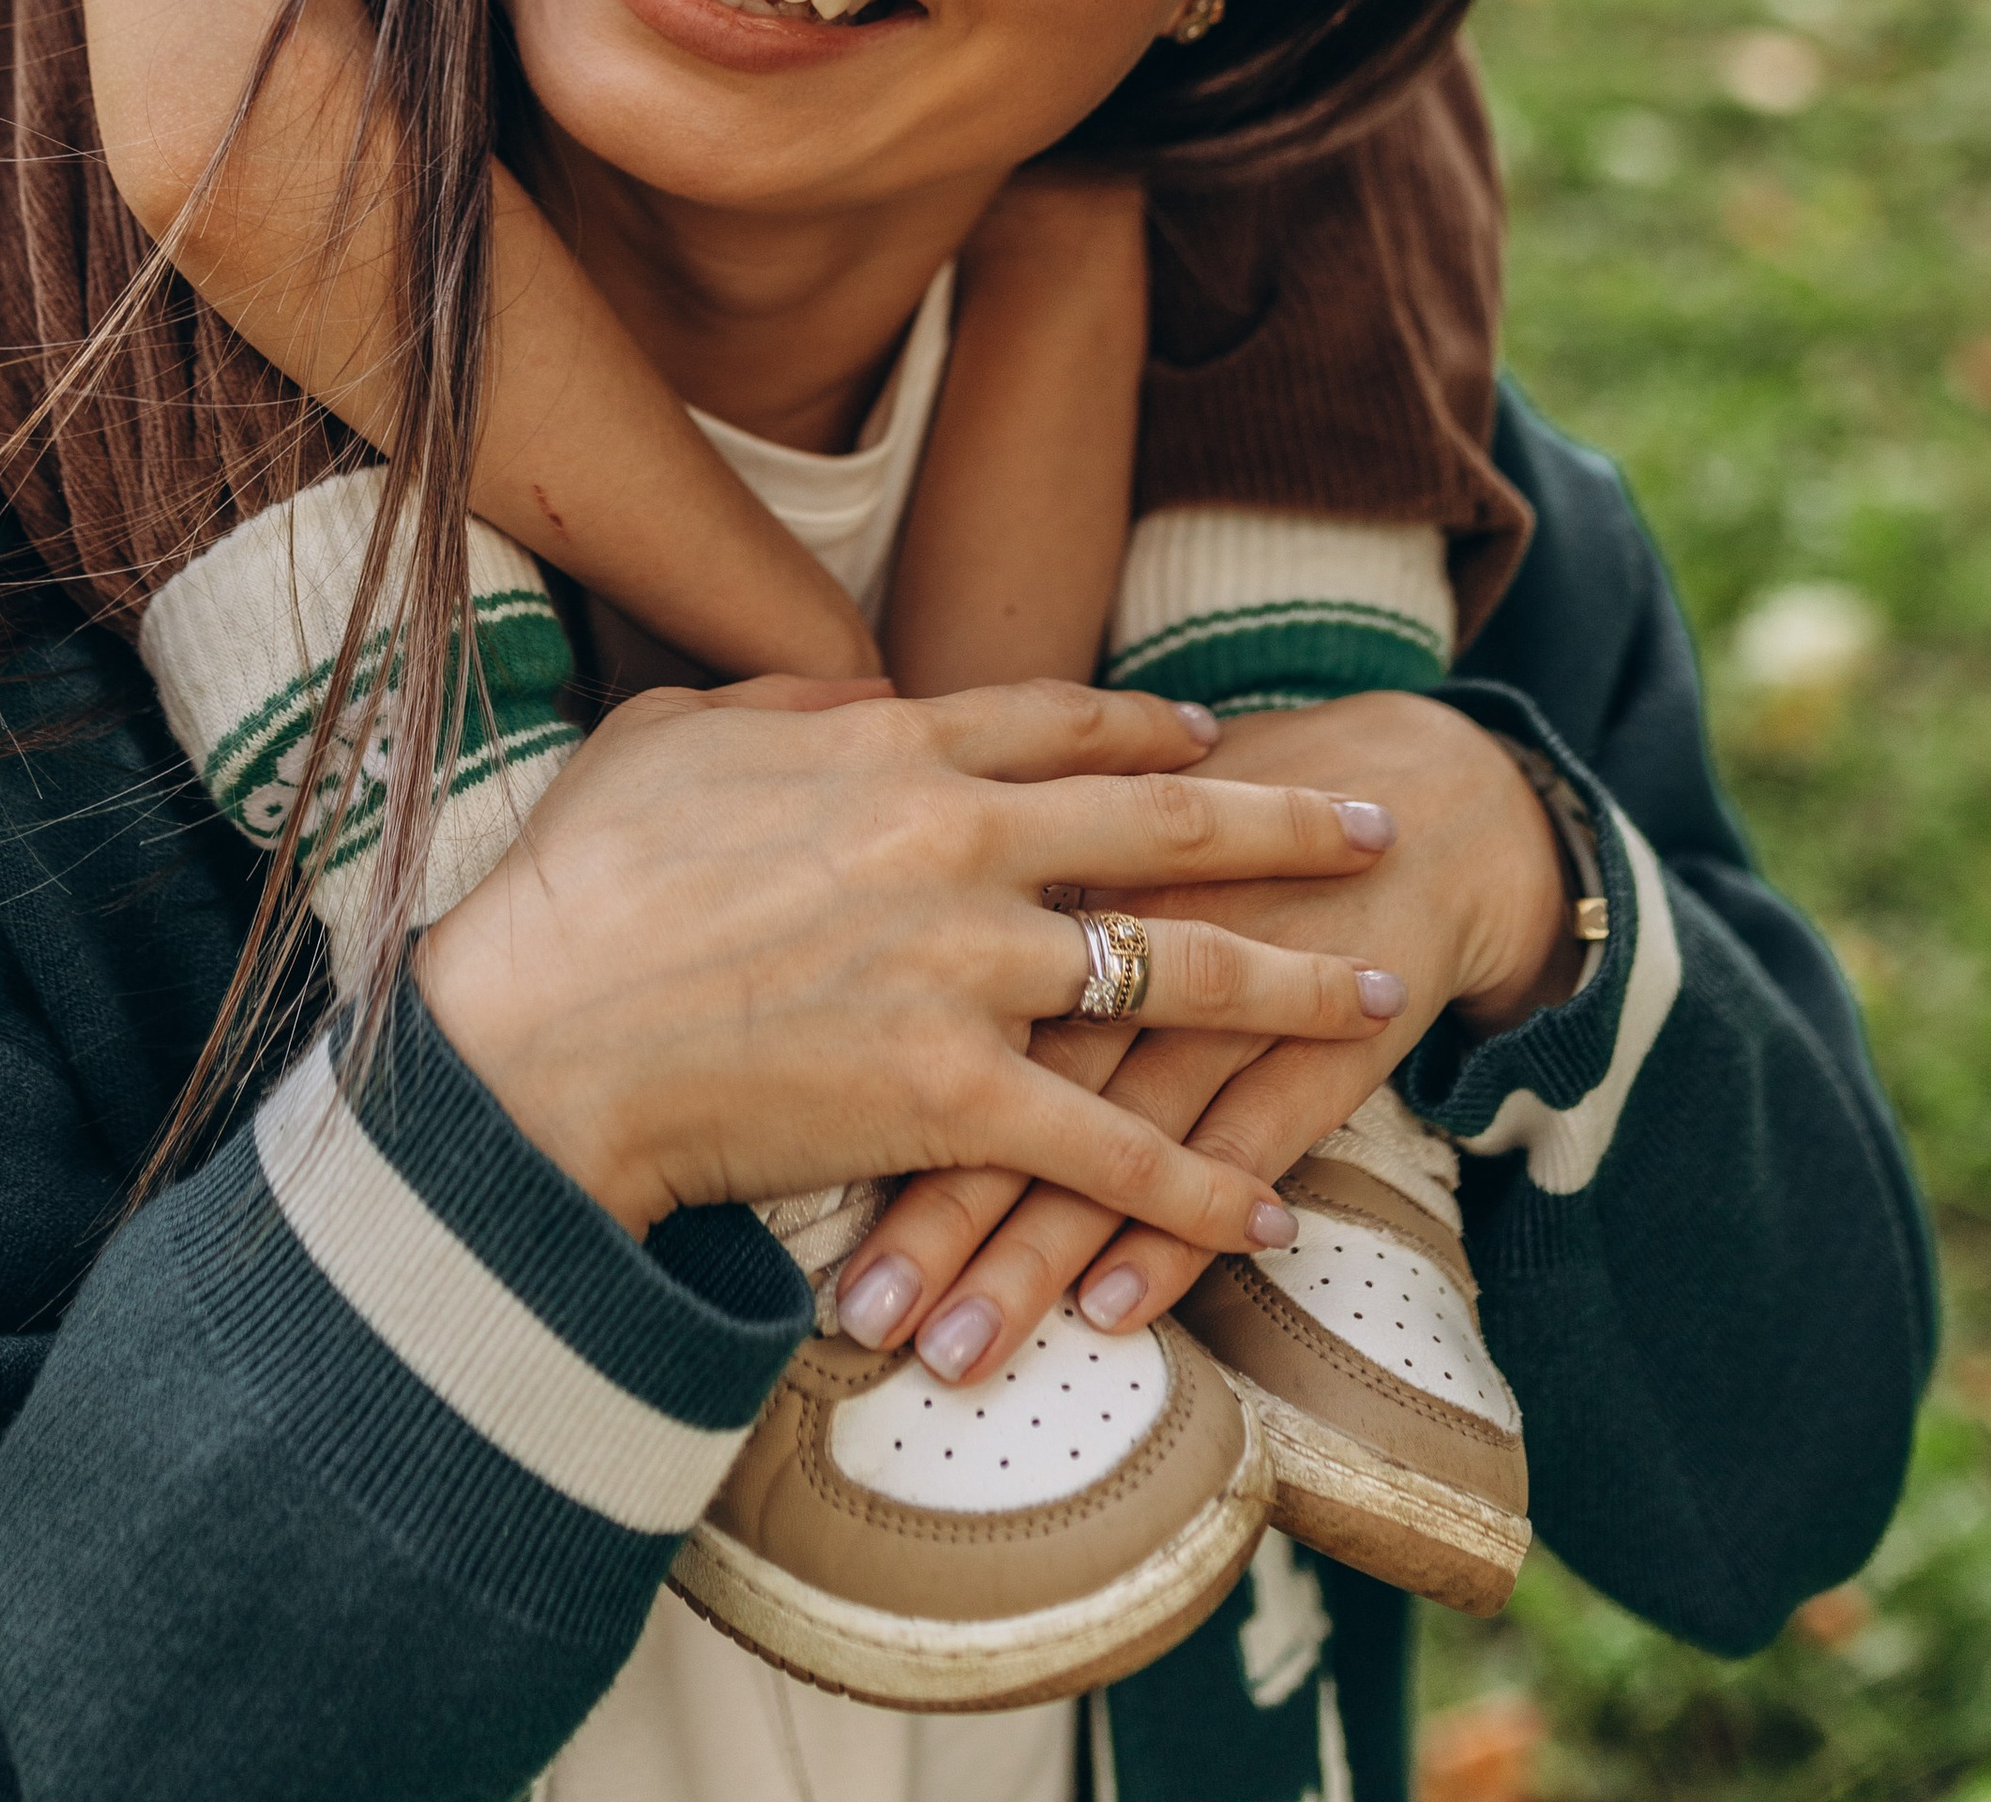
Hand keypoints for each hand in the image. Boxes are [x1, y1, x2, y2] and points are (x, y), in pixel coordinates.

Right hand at [411, 674, 1402, 1242]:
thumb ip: (784, 706)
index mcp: (892, 748)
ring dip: (1297, 986)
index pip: (1060, 723)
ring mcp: (967, 968)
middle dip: (1286, 824)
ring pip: (1176, 972)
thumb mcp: (674, 736)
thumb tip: (860, 697)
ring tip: (1383, 993)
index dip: (1151, 731)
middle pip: (1163, 822)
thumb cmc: (580, 883)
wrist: (537, 1037)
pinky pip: (1112, 1147)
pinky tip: (1274, 1211)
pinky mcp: (954, 1095)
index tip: (1217, 739)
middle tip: (1373, 825)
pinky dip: (1200, 1186)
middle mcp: (958, 842)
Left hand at [831, 693, 1578, 1376]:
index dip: (833, 1073)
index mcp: (1037, 838)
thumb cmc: (1197, 808)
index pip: (913, 973)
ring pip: (1108, 1133)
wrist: (1403, 800)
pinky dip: (1174, 1227)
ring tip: (948, 1359)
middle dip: (924, 1208)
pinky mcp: (1316, 1042)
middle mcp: (1118, 917)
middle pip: (1003, 1071)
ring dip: (1029, 1257)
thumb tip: (772, 864)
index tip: (751, 1172)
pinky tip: (1112, 1312)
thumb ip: (929, 812)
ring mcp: (1219, 983)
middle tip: (851, 1315)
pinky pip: (1235, 1146)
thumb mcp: (1072, 795)